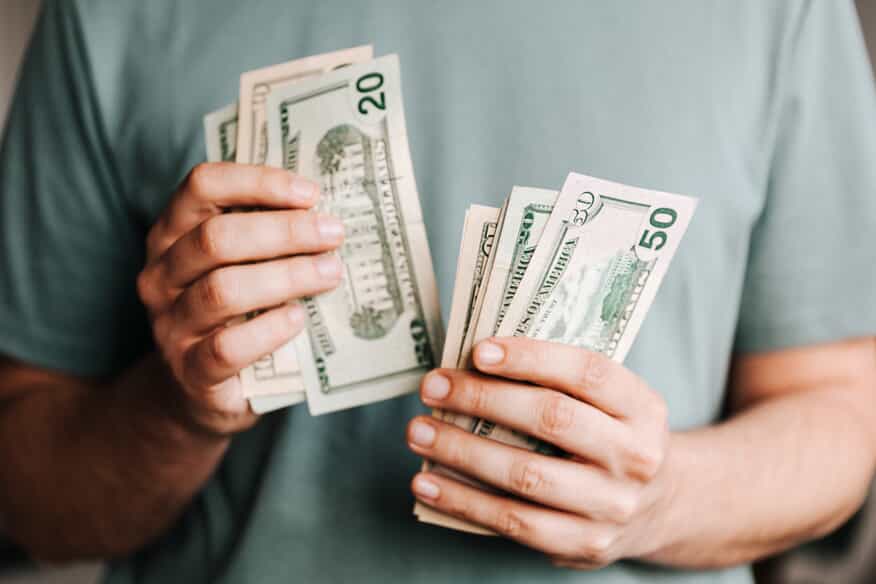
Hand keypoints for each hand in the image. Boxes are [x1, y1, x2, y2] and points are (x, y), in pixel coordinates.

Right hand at [137, 163, 343, 434]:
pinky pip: (226, 347)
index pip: (202, 186)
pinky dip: (268, 330)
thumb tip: (328, 211)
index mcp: (173, 234)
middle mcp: (161, 274)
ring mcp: (171, 324)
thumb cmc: (235, 314)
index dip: (258, 182)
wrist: (200, 391)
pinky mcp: (190, 371)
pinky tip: (298, 319)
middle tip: (333, 235)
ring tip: (330, 274)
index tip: (311, 193)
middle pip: (216, 238)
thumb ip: (268, 235)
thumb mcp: (241, 266)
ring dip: (285, 277)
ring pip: (222, 290)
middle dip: (284, 231)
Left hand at [407, 337, 671, 568]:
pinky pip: (513, 523)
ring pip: (525, 475)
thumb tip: (473, 363)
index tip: (478, 351)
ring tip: (418, 432)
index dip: (530, 358)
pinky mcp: (584, 544)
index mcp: (643, 407)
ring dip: (461, 452)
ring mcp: (611, 506)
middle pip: (552, 420)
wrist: (661, 506)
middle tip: (433, 387)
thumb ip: (560, 381)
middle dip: (483, 399)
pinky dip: (463, 501)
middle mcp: (635, 456)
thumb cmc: (611, 436)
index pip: (587, 372)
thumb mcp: (611, 402)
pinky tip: (428, 483)